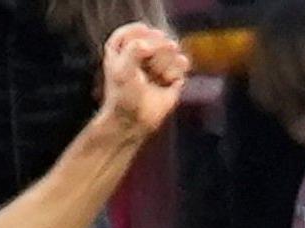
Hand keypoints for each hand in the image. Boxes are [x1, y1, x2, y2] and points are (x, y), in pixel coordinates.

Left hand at [98, 23, 188, 137]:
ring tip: (156, 77)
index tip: (141, 50)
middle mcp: (140, 52)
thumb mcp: (122, 70)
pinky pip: (182, 61)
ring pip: (172, 47)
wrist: (133, 120)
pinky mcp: (172, 72)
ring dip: (165, 64)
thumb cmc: (123, 97)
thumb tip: (153, 44)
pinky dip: (176, 72)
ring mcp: (157, 61)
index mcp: (122, 48)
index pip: (137, 30)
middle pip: (157, 37)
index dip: (142, 37)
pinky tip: (168, 81)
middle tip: (147, 69)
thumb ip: (134, 50)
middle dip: (155, 53)